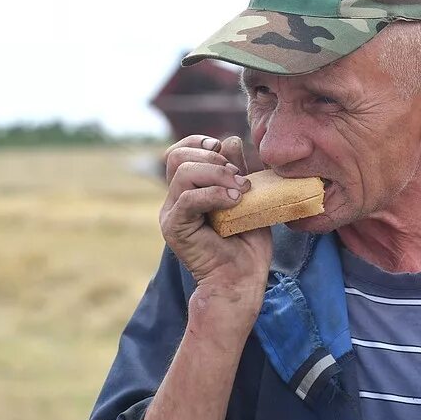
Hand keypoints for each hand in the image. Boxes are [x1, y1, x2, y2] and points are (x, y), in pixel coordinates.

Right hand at [160, 134, 271, 301]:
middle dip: (213, 159)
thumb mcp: (248, 198)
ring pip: (183, 172)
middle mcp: (175, 200)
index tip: (227, 153)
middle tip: (239, 178)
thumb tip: (229, 139)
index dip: (201, 143)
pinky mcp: (175, 228)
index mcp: (188, 190)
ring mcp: (172, 213)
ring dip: (218, 176)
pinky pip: (188, 198)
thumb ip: (237, 170)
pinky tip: (235, 201)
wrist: (242, 280)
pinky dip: (215, 194)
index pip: (180, 152)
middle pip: (178, 156)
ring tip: (240, 192)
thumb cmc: (247, 245)